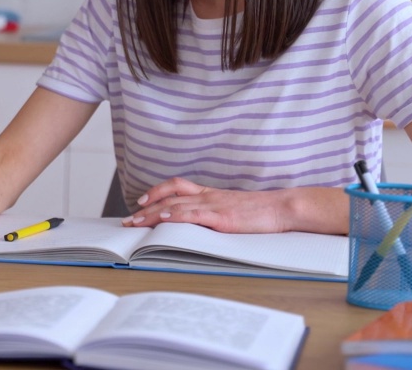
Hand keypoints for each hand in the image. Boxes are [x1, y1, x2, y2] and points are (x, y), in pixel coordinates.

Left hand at [119, 177, 288, 233]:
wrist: (282, 208)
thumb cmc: (262, 212)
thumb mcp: (233, 209)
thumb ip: (215, 213)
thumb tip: (201, 223)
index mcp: (210, 194)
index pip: (176, 187)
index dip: (156, 193)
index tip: (140, 203)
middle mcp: (208, 196)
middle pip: (169, 197)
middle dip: (146, 208)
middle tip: (128, 220)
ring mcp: (214, 205)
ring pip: (176, 205)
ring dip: (153, 214)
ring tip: (136, 222)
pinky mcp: (222, 217)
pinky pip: (195, 214)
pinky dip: (177, 216)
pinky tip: (165, 219)